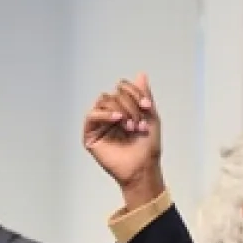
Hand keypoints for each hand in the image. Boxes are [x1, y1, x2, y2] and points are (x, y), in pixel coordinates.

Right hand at [82, 74, 165, 205]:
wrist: (143, 168)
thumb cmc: (148, 147)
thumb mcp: (151, 117)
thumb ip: (144, 95)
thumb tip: (141, 74)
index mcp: (123, 109)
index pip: (122, 88)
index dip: (134, 92)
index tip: (147, 106)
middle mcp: (110, 115)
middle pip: (114, 94)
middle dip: (130, 106)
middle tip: (139, 122)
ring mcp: (100, 124)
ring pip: (103, 101)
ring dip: (120, 111)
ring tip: (130, 126)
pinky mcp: (91, 135)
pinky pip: (92, 115)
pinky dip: (105, 114)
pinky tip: (117, 119)